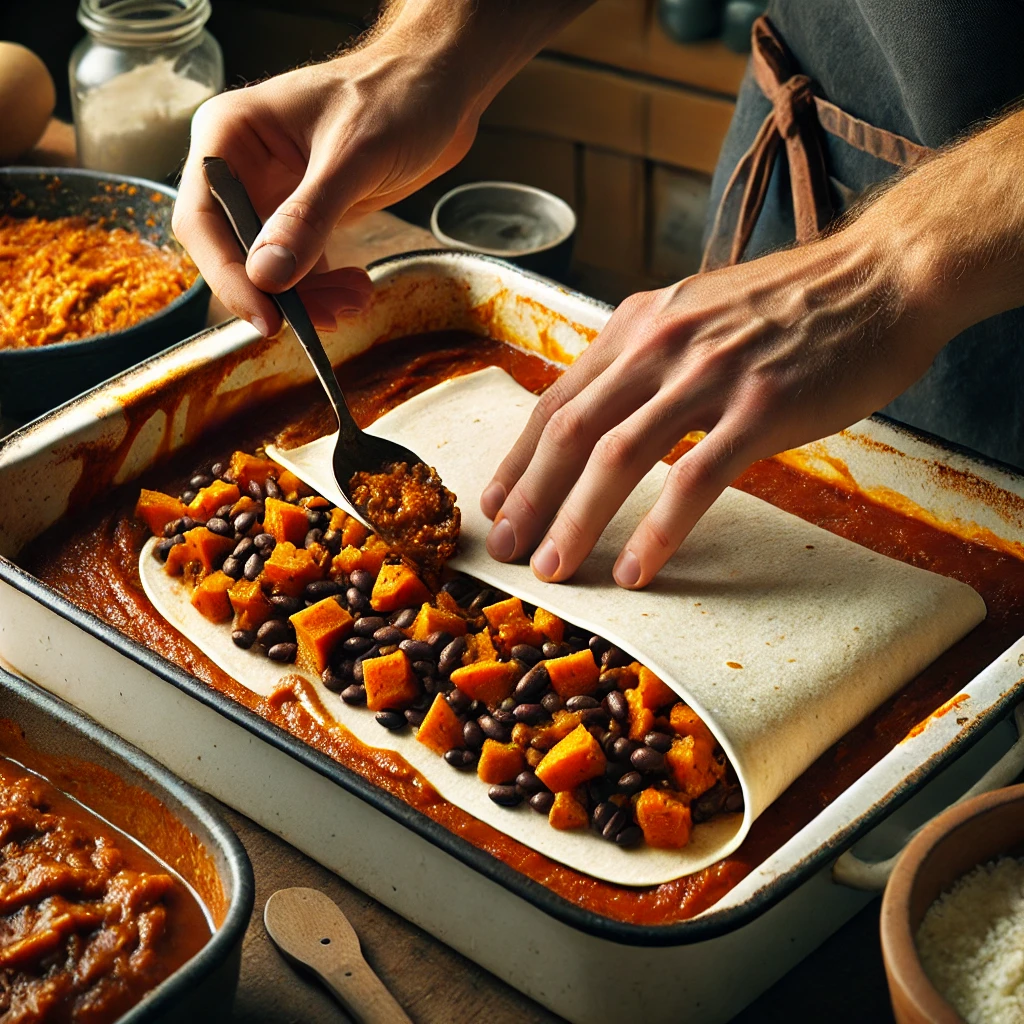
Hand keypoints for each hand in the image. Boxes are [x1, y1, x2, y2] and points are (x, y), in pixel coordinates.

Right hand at [173, 46, 478, 334]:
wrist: (439, 86)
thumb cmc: (395, 95)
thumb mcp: (352, 157)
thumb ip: (308, 217)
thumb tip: (268, 277)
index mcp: (228, 135)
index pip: (203, 220)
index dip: (229, 276)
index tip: (268, 318)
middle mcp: (242, 166)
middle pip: (235, 252)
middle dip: (279, 293)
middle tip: (324, 319)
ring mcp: (273, 192)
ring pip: (271, 268)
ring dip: (309, 297)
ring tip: (354, 302)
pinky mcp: (306, 213)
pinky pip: (302, 266)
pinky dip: (324, 288)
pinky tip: (356, 292)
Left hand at [481, 223, 951, 587]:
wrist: (883, 275)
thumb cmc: (793, 302)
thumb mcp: (698, 312)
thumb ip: (647, 356)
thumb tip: (606, 411)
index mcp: (638, 324)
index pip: (557, 399)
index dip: (518, 458)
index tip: (495, 503)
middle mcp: (660, 344)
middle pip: (570, 431)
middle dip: (529, 498)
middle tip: (505, 549)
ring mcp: (710, 374)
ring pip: (617, 457)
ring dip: (576, 521)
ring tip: (554, 568)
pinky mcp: (761, 408)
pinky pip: (693, 481)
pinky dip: (657, 532)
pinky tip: (636, 569)